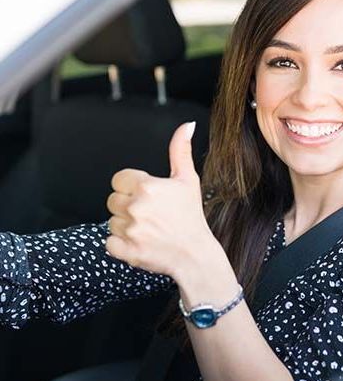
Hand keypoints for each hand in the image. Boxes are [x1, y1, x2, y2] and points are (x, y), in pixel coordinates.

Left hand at [105, 121, 220, 280]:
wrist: (195, 254)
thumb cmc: (191, 217)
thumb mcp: (188, 180)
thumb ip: (180, 150)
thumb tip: (187, 126)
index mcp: (147, 187)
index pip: (118, 180)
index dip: (131, 187)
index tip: (146, 196)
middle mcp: (136, 207)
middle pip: (113, 200)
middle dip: (127, 206)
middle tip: (149, 214)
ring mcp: (130, 230)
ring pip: (112, 221)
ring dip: (125, 226)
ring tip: (147, 229)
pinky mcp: (126, 250)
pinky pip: (109, 242)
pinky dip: (120, 245)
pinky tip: (140, 242)